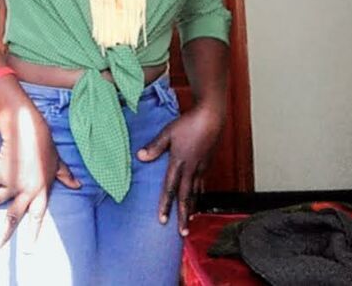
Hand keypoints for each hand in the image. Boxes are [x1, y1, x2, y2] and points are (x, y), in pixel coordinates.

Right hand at [0, 108, 80, 256]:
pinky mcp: (0, 174)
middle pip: (12, 218)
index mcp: (41, 190)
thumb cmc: (43, 142)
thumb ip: (64, 174)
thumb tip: (77, 184)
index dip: (32, 235)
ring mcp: (11, 184)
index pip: (37, 217)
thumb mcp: (56, 159)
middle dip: (2, 236)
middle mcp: (25, 190)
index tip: (27, 251)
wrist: (24, 128)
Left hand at [136, 104, 224, 236]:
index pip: (171, 188)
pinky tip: (198, 199)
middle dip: (183, 215)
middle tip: (182, 233)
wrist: (211, 118)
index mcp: (179, 162)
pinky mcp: (207, 164)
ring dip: (192, 208)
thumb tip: (140, 157)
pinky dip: (200, 195)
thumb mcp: (167, 133)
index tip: (162, 220)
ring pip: (196, 193)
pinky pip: (203, 184)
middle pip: (186, 197)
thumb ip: (155, 147)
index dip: (166, 205)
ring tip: (190, 220)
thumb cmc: (188, 123)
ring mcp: (201, 167)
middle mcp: (191, 169)